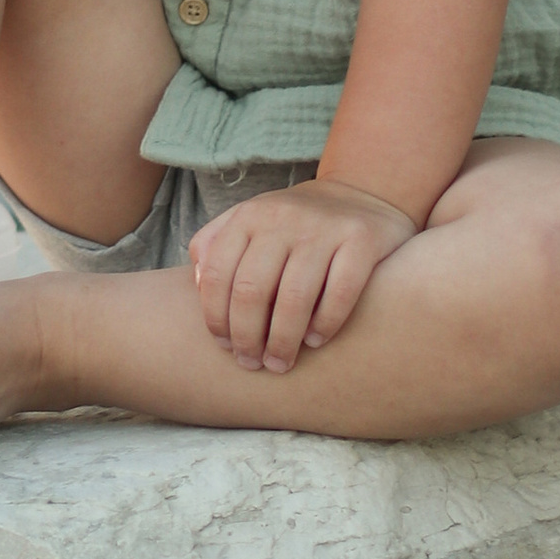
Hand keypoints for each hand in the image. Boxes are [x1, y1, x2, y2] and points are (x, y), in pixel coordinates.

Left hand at [189, 177, 418, 370]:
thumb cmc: (293, 224)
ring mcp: (324, 228)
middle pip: (252, 290)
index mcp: (249, 216)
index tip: (224, 346)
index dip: (216, 317)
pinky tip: (316, 341)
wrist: (361, 194)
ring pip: (295, 297)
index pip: (219, 274)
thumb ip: (216, 244)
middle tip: (251, 364)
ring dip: (283, 340)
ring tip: (280, 363)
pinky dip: (325, 323)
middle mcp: (283, 218)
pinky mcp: (362, 239)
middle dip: (247, 337)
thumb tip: (198, 284)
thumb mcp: (250, 220)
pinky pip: (341, 292)